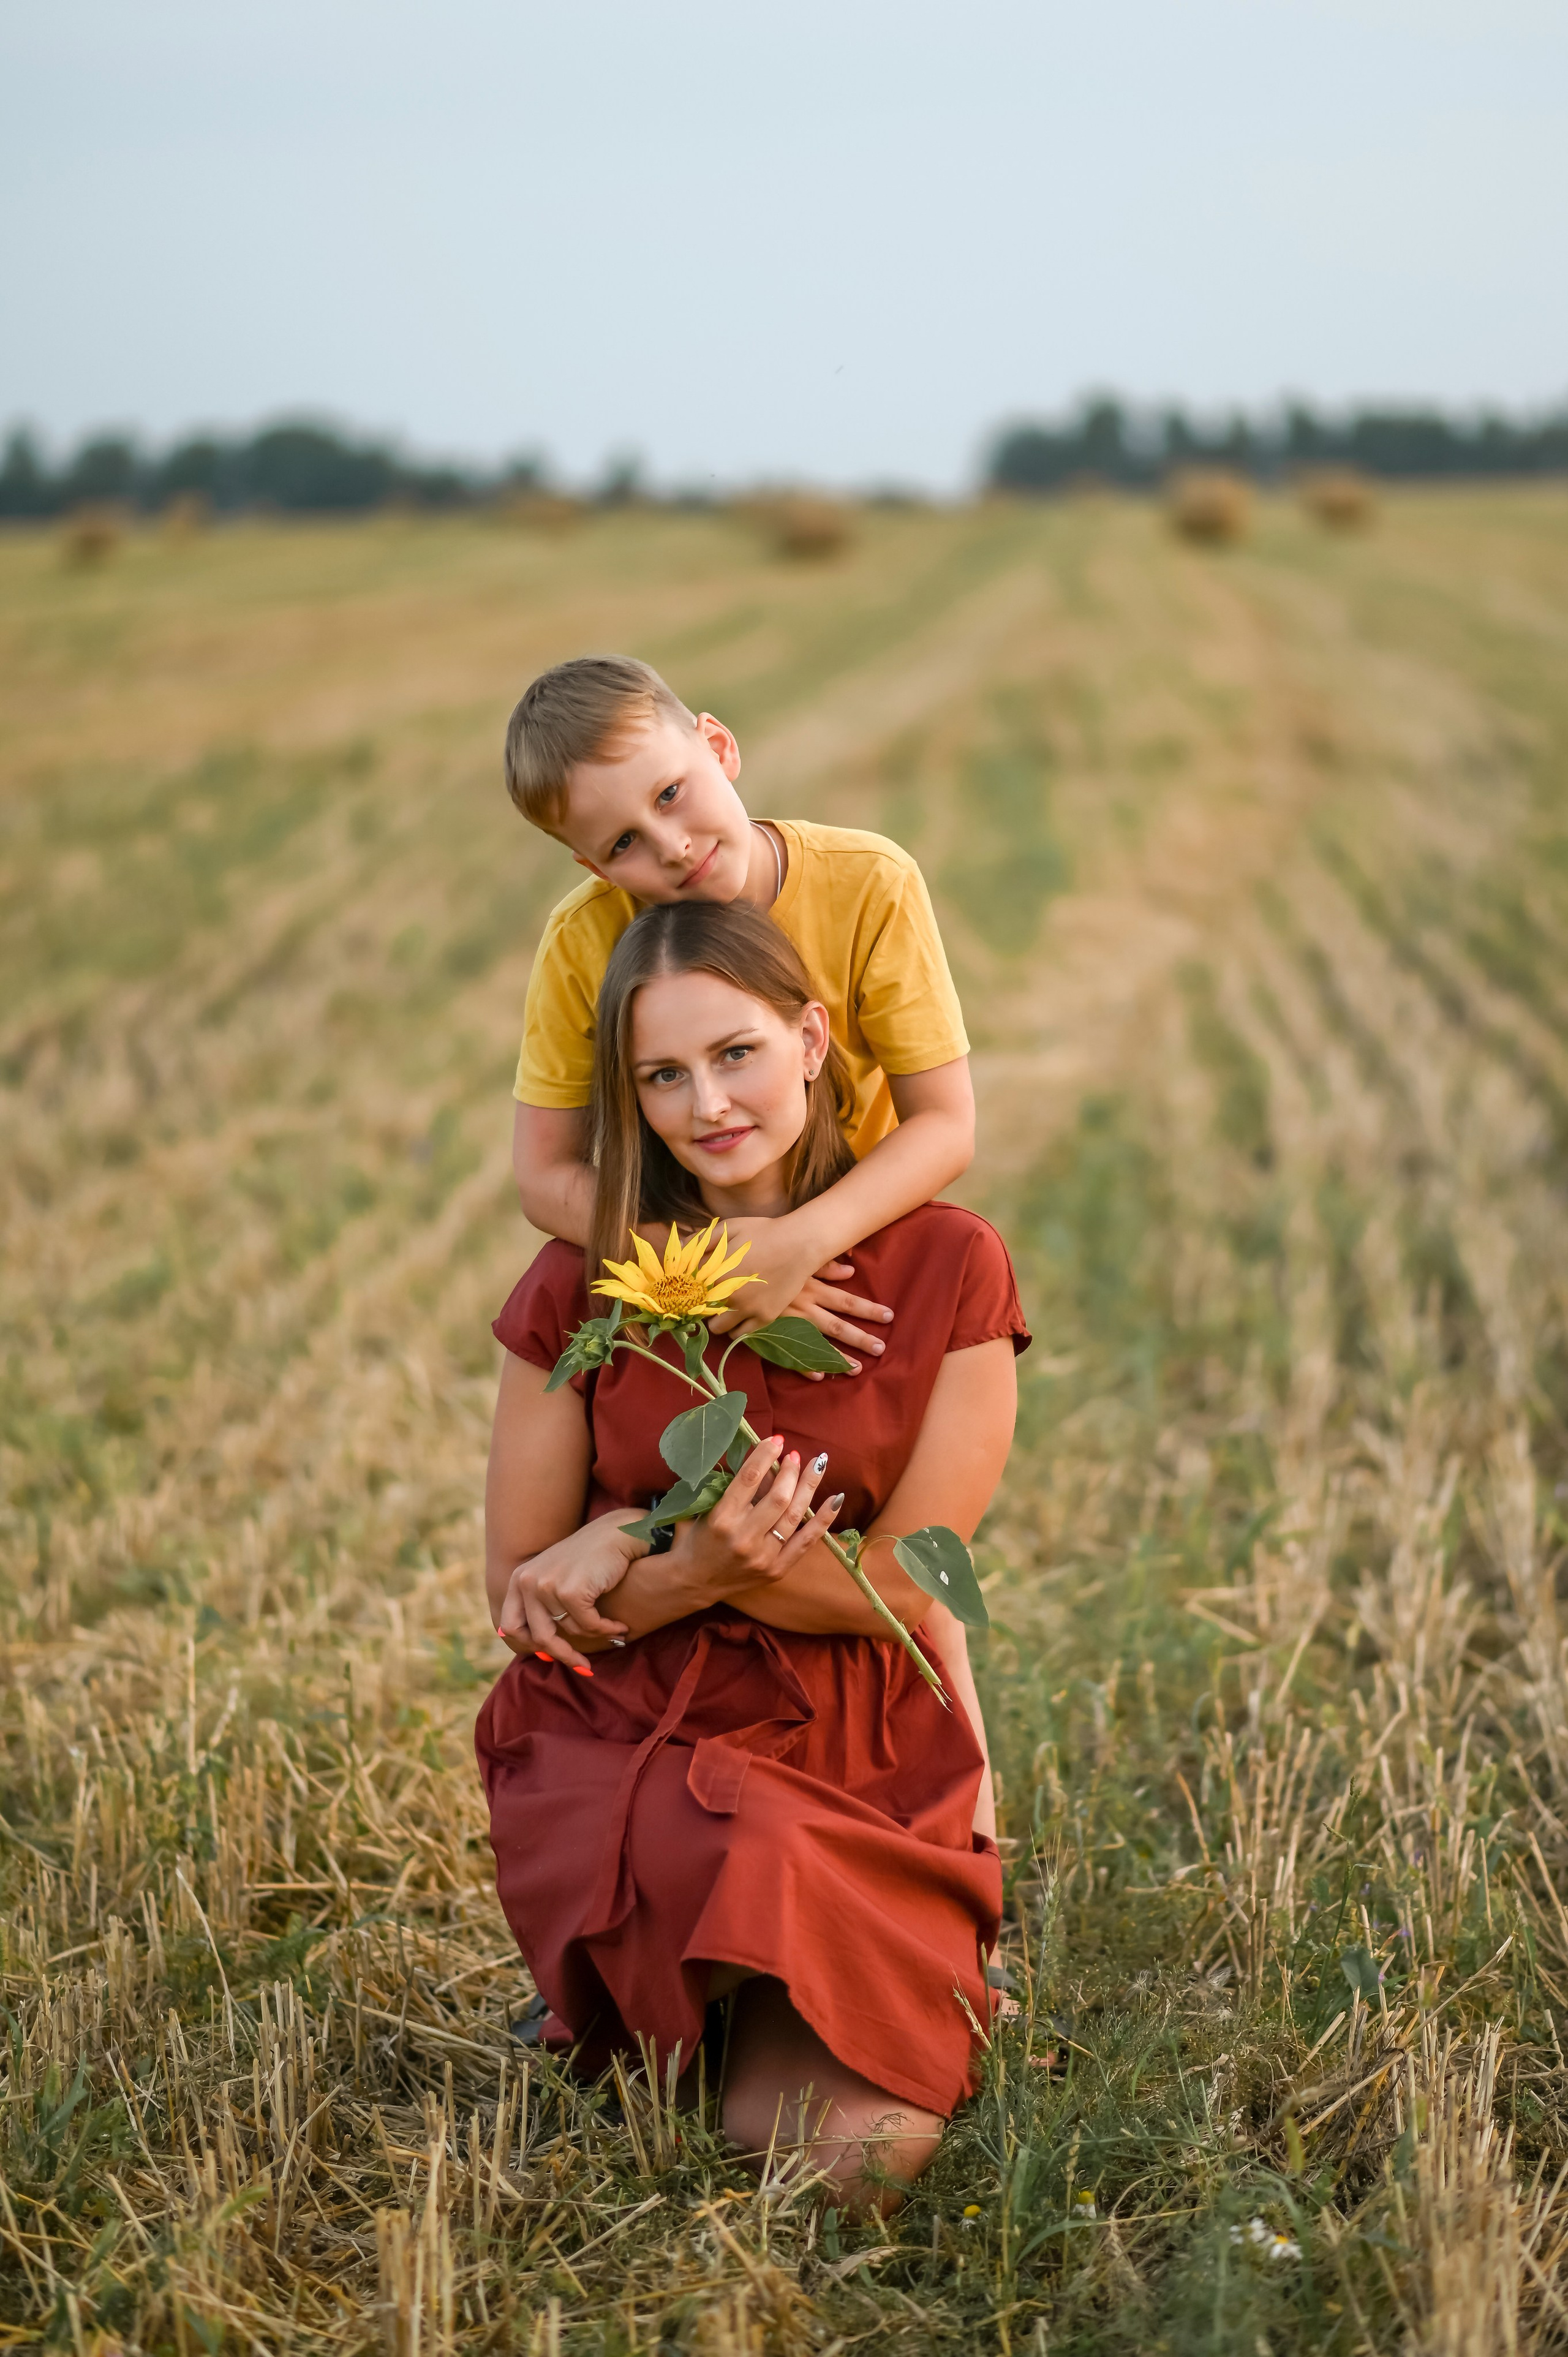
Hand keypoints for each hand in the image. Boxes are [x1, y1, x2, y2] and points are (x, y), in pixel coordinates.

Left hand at [497, 1512, 649, 1671]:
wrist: (617, 1533)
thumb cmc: (589, 1560)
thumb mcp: (555, 1579)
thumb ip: (542, 1608)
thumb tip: (540, 1652)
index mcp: (519, 1579)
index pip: (511, 1627)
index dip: (530, 1645)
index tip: (551, 1655)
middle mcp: (527, 1581)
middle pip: (539, 1638)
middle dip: (564, 1655)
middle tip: (583, 1666)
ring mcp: (547, 1585)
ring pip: (571, 1632)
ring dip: (595, 1634)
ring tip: (612, 1628)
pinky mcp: (571, 1591)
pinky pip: (589, 1626)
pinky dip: (607, 1628)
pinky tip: (620, 1625)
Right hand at [667, 1435, 843, 1597]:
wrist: (693, 1582)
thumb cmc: (695, 1538)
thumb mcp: (704, 1507)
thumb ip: (729, 1484)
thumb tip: (760, 1456)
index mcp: (721, 1519)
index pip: (749, 1479)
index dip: (765, 1455)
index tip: (776, 1439)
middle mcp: (743, 1538)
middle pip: (778, 1497)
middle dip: (790, 1471)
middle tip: (794, 1455)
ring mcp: (763, 1557)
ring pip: (795, 1516)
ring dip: (808, 1486)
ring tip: (817, 1464)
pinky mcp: (777, 1570)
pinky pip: (807, 1542)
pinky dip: (824, 1519)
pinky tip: (836, 1498)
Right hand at [777, 1258, 893, 1378]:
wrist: (728, 1278)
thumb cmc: (767, 1265)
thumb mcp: (796, 1261)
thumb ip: (824, 1266)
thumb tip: (851, 1270)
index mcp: (811, 1288)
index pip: (846, 1300)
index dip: (868, 1309)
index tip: (889, 1316)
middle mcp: (803, 1308)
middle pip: (838, 1326)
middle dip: (861, 1338)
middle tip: (881, 1349)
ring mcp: (787, 1325)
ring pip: (818, 1344)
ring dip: (839, 1358)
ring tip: (858, 1369)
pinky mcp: (771, 1336)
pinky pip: (790, 1356)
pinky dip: (804, 1366)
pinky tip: (820, 1375)